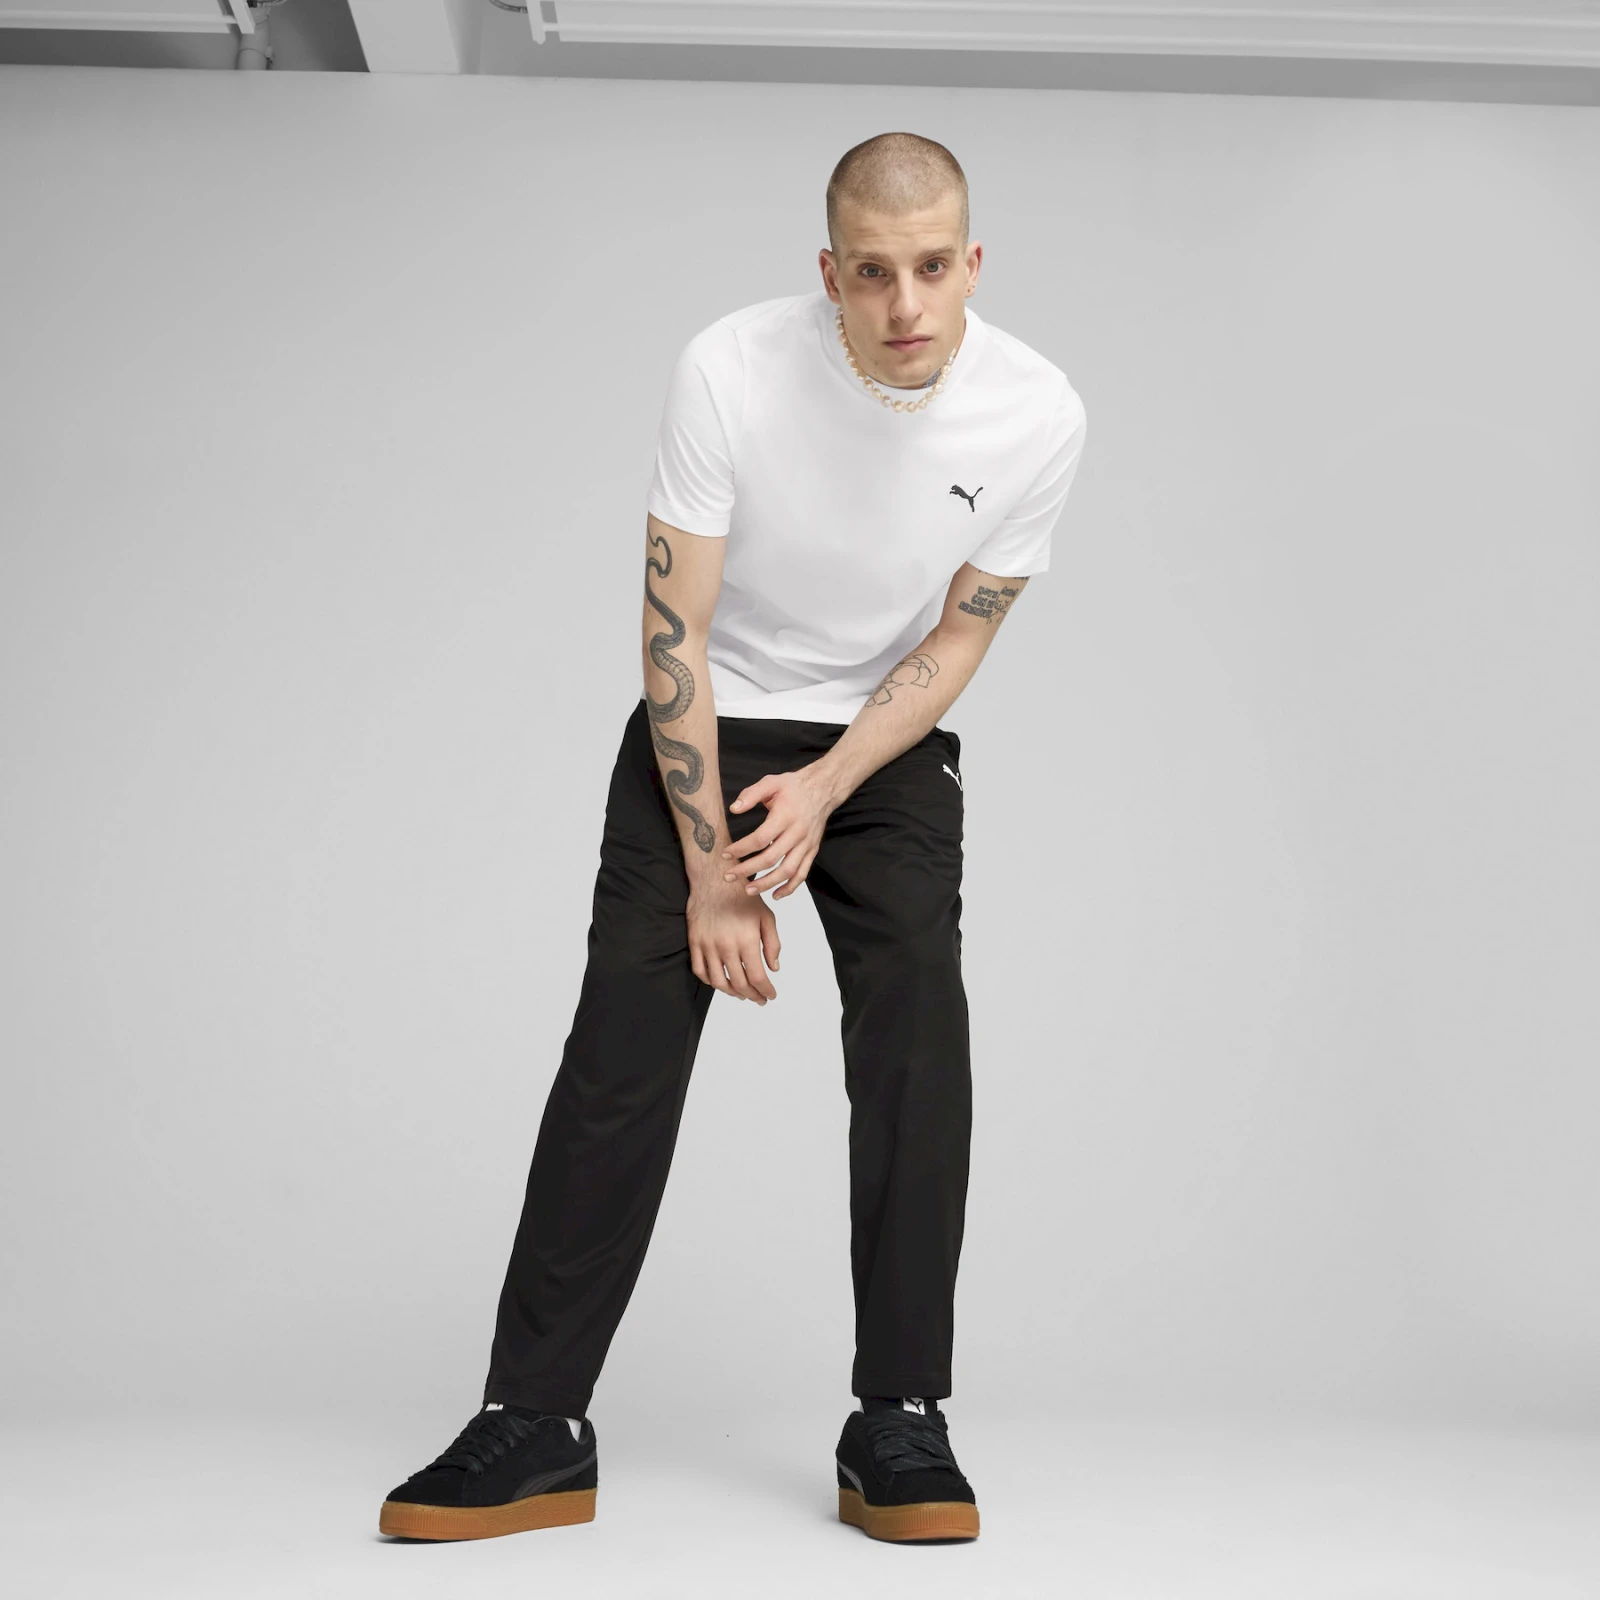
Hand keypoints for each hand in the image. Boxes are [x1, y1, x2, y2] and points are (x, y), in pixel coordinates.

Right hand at [687, 877, 780, 1003]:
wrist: (715, 880)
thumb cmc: (743, 897)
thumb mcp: (767, 917)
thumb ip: (773, 944)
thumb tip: (774, 968)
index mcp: (747, 940)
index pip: (757, 977)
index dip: (765, 991)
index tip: (771, 995)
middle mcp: (727, 946)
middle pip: (739, 983)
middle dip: (752, 995)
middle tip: (759, 999)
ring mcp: (708, 946)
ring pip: (718, 982)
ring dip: (732, 993)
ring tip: (742, 995)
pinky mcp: (695, 942)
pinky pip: (700, 970)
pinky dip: (710, 982)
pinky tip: (721, 983)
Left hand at [723, 764, 837, 899]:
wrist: (822, 789)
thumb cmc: (793, 787)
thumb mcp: (770, 782)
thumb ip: (751, 795)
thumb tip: (734, 809)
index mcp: (785, 816)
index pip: (760, 838)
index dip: (741, 849)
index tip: (726, 854)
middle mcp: (797, 833)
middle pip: (771, 858)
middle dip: (748, 869)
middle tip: (729, 876)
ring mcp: (806, 844)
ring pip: (787, 871)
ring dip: (767, 883)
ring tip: (749, 890)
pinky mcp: (812, 851)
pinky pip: (802, 874)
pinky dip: (790, 887)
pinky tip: (775, 894)